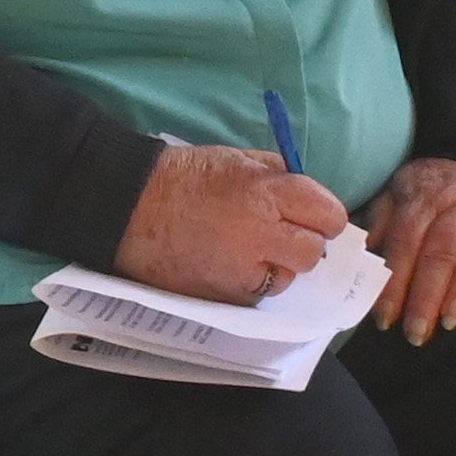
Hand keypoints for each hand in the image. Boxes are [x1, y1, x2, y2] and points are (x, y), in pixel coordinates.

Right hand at [117, 140, 346, 305]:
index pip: (329, 215)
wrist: (126, 206)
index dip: (323, 215)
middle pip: (314, 252)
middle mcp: (260, 236)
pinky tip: (225, 263)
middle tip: (279, 233)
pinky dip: (249, 281)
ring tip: (245, 249)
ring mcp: (242, 271)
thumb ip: (278, 176)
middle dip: (303, 242)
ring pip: (287, 278)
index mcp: (266, 194)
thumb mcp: (236, 160)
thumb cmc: (182, 177)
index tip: (310, 215)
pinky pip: (256, 293)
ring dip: (276, 265)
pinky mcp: (224, 296)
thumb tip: (307, 197)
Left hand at [368, 157, 455, 341]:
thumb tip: (360, 255)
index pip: (405, 240)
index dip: (395, 280)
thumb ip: (383, 219)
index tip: (385, 318)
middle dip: (426, 294)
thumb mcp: (406, 189)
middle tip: (416, 332)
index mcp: (425, 193)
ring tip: (449, 320)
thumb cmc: (446, 186)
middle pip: (441, 248)